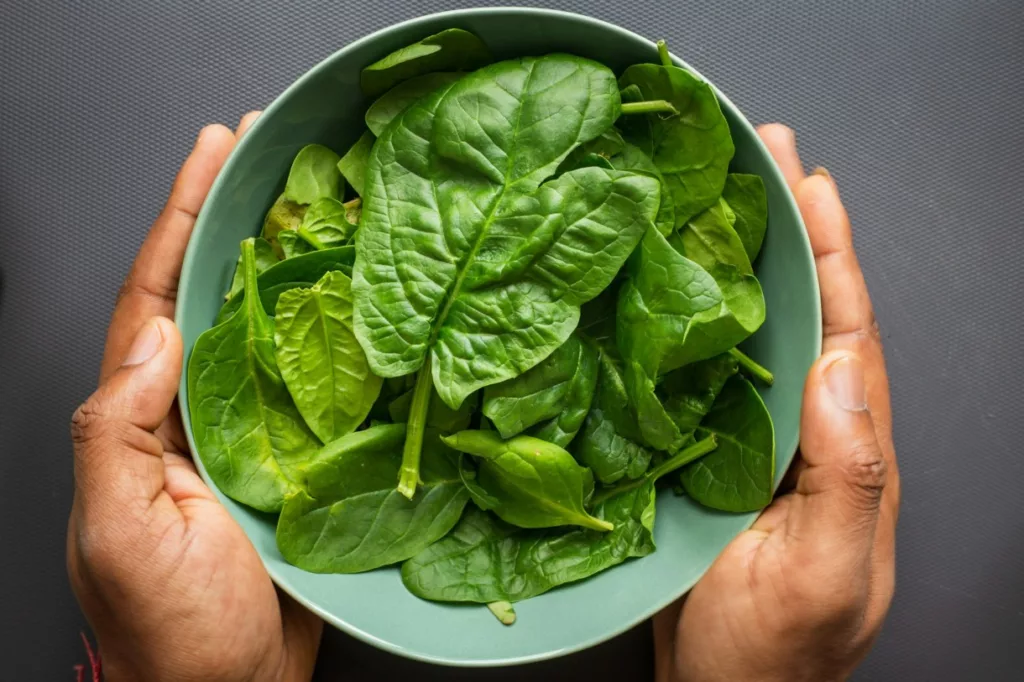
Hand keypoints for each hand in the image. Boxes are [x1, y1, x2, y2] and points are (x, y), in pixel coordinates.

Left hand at [67, 114, 322, 681]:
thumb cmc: (170, 628)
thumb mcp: (117, 531)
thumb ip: (116, 433)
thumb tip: (152, 335)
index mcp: (143, 416)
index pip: (155, 295)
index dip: (181, 218)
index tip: (215, 152)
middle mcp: (194, 409)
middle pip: (213, 292)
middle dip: (234, 216)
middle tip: (271, 151)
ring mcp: (249, 430)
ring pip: (269, 327)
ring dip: (291, 261)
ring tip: (321, 200)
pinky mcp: (298, 456)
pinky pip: (317, 380)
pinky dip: (335, 331)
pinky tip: (362, 298)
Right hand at [654, 125, 899, 681]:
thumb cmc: (773, 656)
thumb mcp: (825, 575)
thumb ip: (851, 477)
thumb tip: (844, 369)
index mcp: (849, 448)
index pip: (847, 329)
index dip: (831, 251)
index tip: (809, 181)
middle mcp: (806, 430)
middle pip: (803, 310)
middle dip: (788, 228)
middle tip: (761, 155)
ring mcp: (755, 440)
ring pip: (752, 332)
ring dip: (738, 262)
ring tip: (714, 195)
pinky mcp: (706, 455)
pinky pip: (700, 372)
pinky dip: (689, 320)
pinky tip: (664, 286)